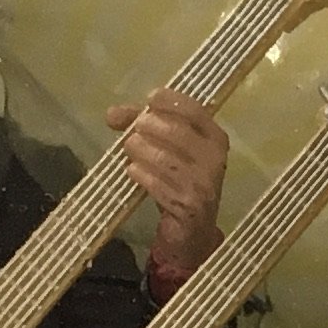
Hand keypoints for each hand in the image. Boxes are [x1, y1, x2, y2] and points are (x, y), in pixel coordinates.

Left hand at [109, 88, 229, 269]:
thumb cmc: (180, 179)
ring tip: (130, 150)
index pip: (195, 111)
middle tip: (134, 129)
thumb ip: (142, 126)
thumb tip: (111, 114)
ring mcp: (202, 185)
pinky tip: (133, 171)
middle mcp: (214, 160)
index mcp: (215, 139)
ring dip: (139, 150)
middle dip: (148, 126)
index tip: (149, 98)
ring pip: (163, 158)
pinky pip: (156, 184)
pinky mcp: (187, 206)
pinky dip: (139, 174)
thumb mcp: (169, 148)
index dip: (170, 101)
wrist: (193, 229)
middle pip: (176, 132)